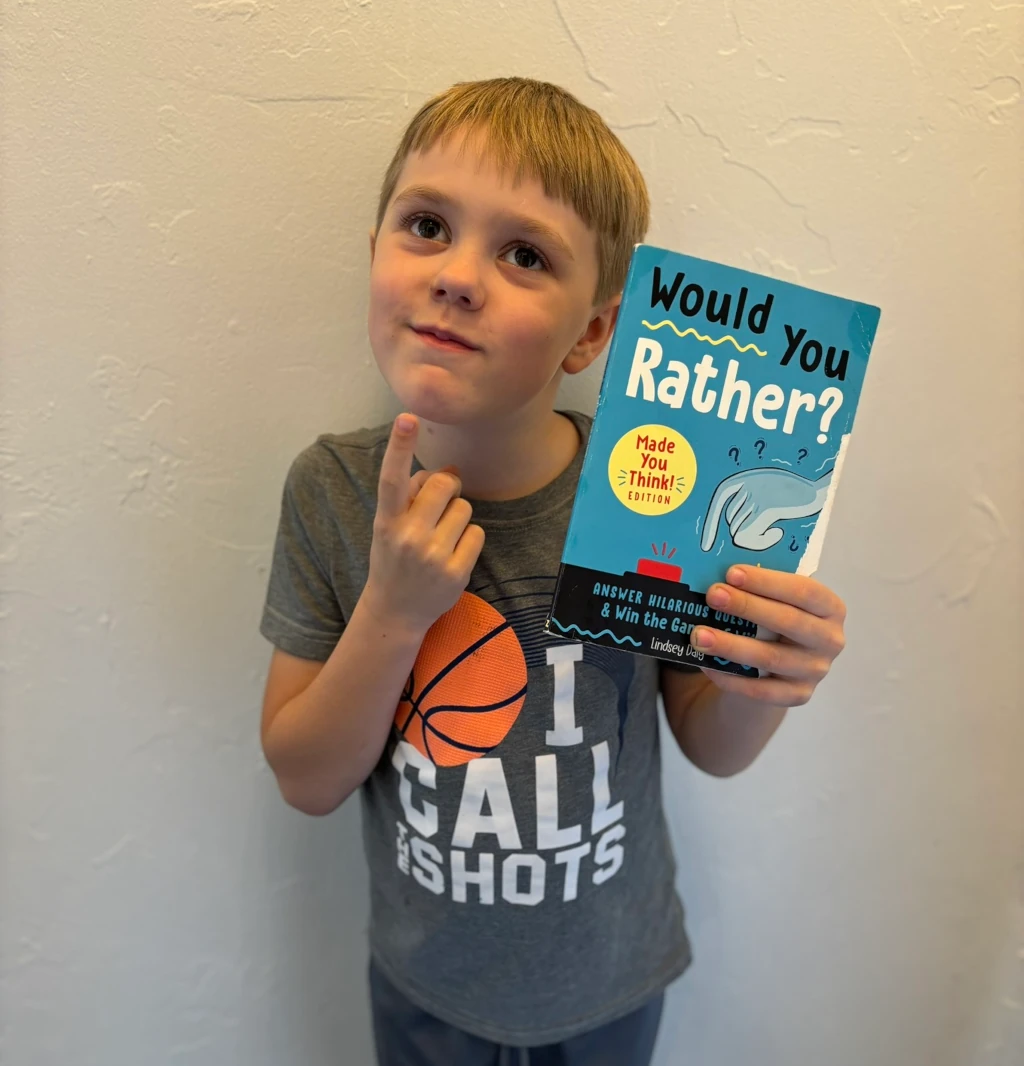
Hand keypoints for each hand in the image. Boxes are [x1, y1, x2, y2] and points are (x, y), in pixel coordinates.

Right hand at [363, 414, 484, 636]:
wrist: (395, 611)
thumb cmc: (393, 558)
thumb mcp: (389, 526)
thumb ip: (411, 497)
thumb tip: (449, 469)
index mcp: (386, 521)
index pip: (392, 478)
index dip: (399, 446)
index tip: (407, 417)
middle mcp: (408, 537)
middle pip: (444, 483)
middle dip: (449, 485)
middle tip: (442, 501)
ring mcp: (433, 556)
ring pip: (464, 507)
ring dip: (458, 515)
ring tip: (442, 535)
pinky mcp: (456, 572)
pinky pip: (476, 533)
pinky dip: (469, 538)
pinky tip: (453, 553)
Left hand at [691, 565, 845, 707]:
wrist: (780, 666)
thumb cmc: (775, 619)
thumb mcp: (777, 600)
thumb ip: (759, 590)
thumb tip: (715, 575)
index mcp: (830, 608)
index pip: (804, 591)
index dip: (767, 581)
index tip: (732, 573)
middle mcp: (829, 640)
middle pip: (788, 621)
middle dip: (746, 606)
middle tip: (712, 595)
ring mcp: (814, 671)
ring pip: (770, 658)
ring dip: (731, 645)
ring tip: (699, 635)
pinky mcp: (797, 695)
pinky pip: (761, 690)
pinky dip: (731, 677)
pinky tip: (706, 664)